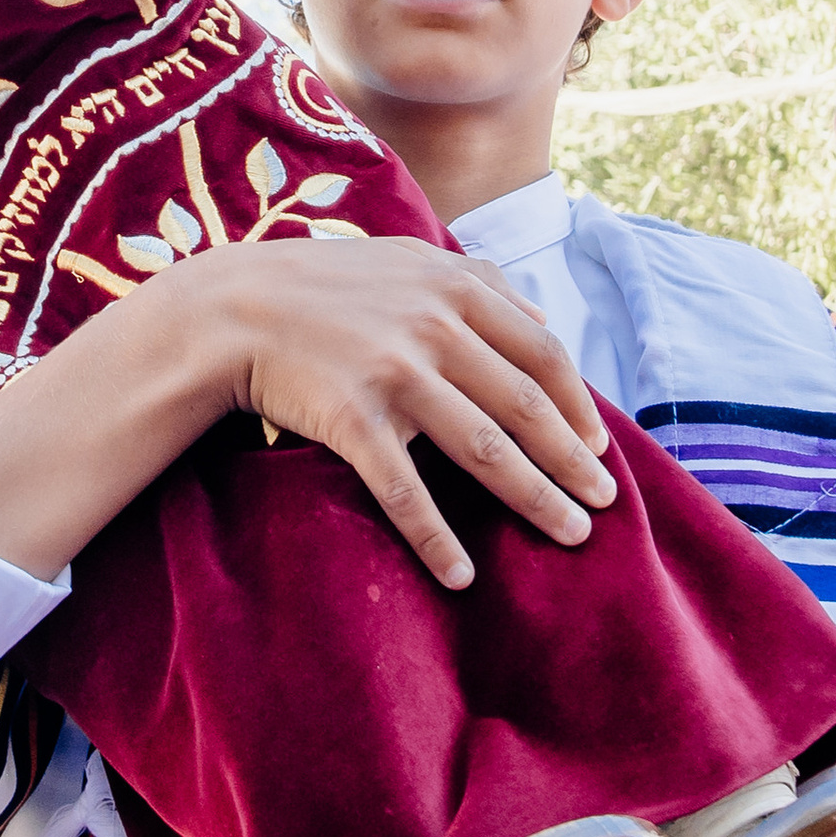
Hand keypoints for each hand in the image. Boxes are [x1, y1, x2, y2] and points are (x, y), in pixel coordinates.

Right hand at [204, 238, 616, 588]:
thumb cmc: (326, 289)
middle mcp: (435, 327)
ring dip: (534, 499)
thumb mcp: (407, 261)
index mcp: (455, 287)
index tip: (598, 447)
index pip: (542, 353)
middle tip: (604, 503)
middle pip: (527, 406)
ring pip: (484, 450)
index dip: (578, 405)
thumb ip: (475, 284)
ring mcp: (395, 373)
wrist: (231, 309)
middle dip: (574, 460)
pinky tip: (462, 575)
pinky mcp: (352, 418)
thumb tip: (542, 319)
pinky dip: (436, 538)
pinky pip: (406, 490)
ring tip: (569, 535)